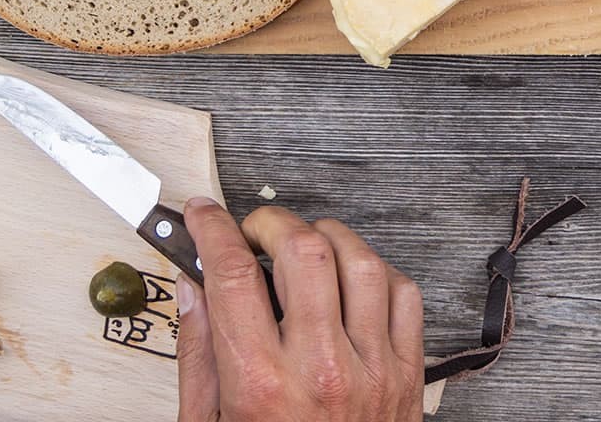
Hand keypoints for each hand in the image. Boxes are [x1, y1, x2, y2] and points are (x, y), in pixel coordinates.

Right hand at [176, 201, 423, 421]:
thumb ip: (200, 354)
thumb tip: (193, 288)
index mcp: (261, 384)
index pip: (232, 274)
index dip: (212, 228)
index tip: (202, 216)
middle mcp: (321, 370)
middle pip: (304, 251)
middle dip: (271, 223)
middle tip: (252, 232)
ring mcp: (372, 369)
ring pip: (360, 261)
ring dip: (327, 239)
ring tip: (303, 250)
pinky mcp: (407, 374)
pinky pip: (404, 293)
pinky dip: (376, 272)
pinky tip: (351, 282)